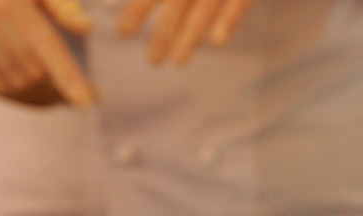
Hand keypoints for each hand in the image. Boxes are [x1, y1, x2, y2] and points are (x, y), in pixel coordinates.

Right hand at [0, 0, 95, 105]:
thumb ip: (65, 9)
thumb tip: (88, 27)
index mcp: (17, 12)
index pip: (46, 48)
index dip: (67, 78)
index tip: (87, 100)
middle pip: (36, 75)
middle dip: (65, 90)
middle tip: (89, 92)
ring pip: (21, 88)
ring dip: (49, 97)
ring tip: (67, 93)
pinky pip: (5, 92)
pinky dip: (30, 98)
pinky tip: (45, 93)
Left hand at [118, 0, 252, 64]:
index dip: (137, 10)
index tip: (123, 33)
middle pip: (175, 6)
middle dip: (162, 35)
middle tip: (152, 62)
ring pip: (203, 11)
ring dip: (189, 38)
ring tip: (178, 62)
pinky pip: (239, 4)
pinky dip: (229, 21)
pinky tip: (218, 42)